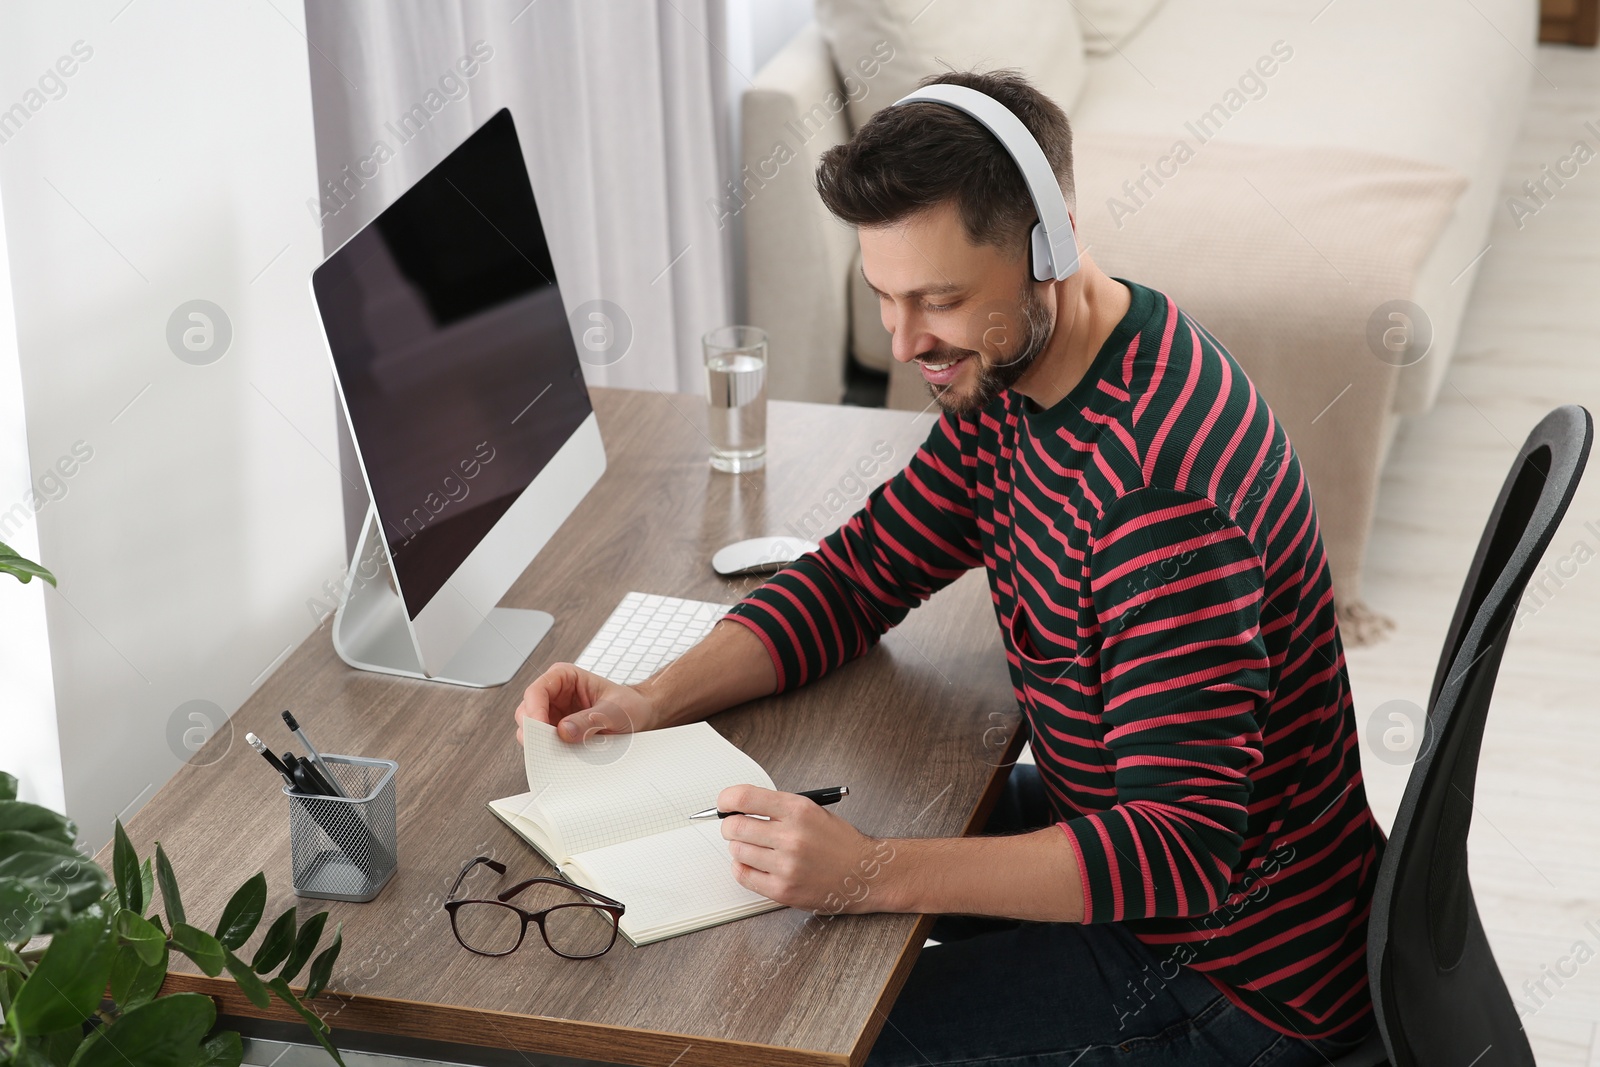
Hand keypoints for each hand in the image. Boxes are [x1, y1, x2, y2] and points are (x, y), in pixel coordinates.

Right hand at [513, 663, 656, 745]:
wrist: (641, 717)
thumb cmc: (630, 706)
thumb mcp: (615, 711)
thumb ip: (590, 720)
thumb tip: (564, 731)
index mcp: (565, 677)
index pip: (537, 691)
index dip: (533, 711)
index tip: (540, 729)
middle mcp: (555, 695)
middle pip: (527, 712)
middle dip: (534, 730)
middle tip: (547, 746)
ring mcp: (554, 715)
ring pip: (530, 730)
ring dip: (540, 743)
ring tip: (559, 751)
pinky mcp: (557, 733)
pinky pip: (543, 744)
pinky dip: (548, 751)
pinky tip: (561, 755)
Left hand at [718, 784, 896, 913]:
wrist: (864, 874)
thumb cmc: (837, 842)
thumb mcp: (812, 811)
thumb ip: (776, 808)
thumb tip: (736, 807)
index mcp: (798, 810)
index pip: (745, 797)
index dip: (727, 799)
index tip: (724, 804)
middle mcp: (791, 837)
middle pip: (735, 826)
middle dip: (730, 826)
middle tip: (734, 827)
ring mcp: (786, 866)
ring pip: (737, 851)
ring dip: (739, 847)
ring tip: (754, 847)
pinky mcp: (782, 890)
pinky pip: (743, 875)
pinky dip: (741, 867)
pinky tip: (753, 863)